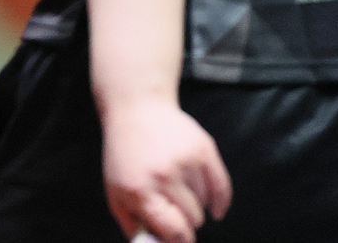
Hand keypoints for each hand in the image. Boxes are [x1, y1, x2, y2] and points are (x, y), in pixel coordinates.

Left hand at [99, 96, 230, 242]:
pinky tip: (216, 208)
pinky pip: (221, 186)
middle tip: (175, 210)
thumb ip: (133, 226)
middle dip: (187, 220)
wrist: (136, 108)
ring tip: (178, 187)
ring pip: (205, 202)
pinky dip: (220, 201)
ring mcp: (184, 160)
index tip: (183, 240)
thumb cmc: (125, 155)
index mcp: (139, 190)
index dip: (181, 240)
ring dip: (196, 203)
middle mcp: (162, 176)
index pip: (173, 231)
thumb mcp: (116, 192)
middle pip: (193, 219)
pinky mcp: (202, 148)